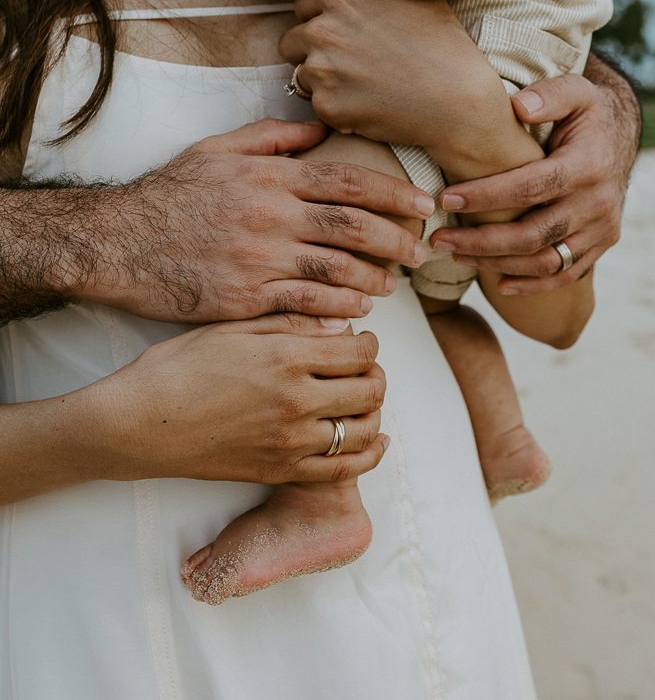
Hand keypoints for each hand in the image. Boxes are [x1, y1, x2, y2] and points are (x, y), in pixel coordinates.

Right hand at [77, 118, 432, 321]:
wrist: (115, 242)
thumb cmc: (168, 196)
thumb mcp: (215, 151)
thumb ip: (271, 137)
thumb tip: (321, 129)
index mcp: (268, 177)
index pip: (348, 179)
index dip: (394, 192)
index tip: (423, 204)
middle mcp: (270, 214)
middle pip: (353, 225)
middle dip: (397, 238)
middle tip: (422, 250)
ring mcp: (258, 258)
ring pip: (337, 268)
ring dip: (375, 278)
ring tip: (393, 284)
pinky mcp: (244, 297)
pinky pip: (307, 302)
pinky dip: (340, 306)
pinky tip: (358, 309)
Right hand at [91, 314, 388, 484]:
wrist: (138, 425)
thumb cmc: (178, 368)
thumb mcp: (233, 329)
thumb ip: (292, 324)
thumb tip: (342, 324)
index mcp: (287, 358)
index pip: (358, 351)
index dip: (368, 343)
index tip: (360, 340)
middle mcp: (297, 401)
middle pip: (369, 388)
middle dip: (375, 374)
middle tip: (365, 367)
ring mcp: (291, 441)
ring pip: (364, 429)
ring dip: (375, 411)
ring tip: (365, 399)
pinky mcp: (281, 471)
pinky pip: (343, 469)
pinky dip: (369, 454)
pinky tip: (375, 440)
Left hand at [279, 0, 509, 154]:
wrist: (457, 101)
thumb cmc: (444, 48)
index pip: (304, 6)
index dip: (323, 22)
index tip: (344, 38)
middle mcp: (322, 29)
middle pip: (293, 41)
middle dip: (315, 53)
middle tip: (349, 68)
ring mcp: (321, 70)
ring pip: (302, 77)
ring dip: (323, 84)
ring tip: (362, 89)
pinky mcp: (327, 107)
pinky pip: (318, 108)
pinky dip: (337, 111)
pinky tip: (368, 108)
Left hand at [431, 60, 641, 293]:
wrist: (620, 136)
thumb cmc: (585, 113)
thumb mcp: (575, 90)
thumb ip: (549, 94)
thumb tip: (518, 107)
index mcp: (588, 164)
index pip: (530, 187)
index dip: (487, 196)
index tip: (446, 199)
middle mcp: (598, 202)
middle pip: (533, 233)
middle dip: (480, 240)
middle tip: (438, 239)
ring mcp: (602, 229)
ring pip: (544, 260)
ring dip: (496, 264)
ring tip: (455, 255)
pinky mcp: (601, 245)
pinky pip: (565, 275)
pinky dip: (532, 285)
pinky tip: (498, 284)